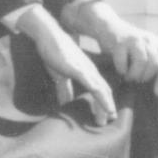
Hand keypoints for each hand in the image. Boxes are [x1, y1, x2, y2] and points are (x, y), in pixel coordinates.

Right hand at [15, 8, 114, 123]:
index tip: (107, 115)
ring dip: (105, 105)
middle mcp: (90, 71)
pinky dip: (100, 97)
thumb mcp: (59, 75)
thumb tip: (65, 102)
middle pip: (103, 91)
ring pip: (101, 90)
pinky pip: (93, 85)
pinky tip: (104, 105)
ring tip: (108, 117)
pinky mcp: (79, 70)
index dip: (104, 102)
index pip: (99, 89)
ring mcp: (86, 70)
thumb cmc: (54, 53)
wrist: (48, 36)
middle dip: (107, 107)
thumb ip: (63, 89)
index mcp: (87, 72)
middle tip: (109, 121)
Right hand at [70, 0, 157, 87]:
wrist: (106, 26)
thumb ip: (150, 62)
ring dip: (134, 74)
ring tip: (128, 77)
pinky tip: (119, 69)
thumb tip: (156, 89)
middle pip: (154, 64)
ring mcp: (134, 39)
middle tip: (136, 80)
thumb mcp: (142, 49)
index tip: (157, 93)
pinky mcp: (120, 42)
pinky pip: (123, 62)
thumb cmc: (125, 44)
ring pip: (142, 62)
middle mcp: (148, 39)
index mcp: (156, 43)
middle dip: (145, 77)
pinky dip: (121, 69)